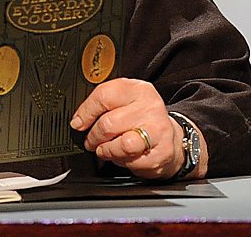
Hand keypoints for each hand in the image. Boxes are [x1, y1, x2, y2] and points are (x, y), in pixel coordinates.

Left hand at [69, 77, 192, 179]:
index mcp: (138, 90)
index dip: (86, 112)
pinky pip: (132, 161)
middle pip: (108, 123)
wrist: (172, 138)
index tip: (78, 123)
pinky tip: (124, 156)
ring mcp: (158, 130)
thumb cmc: (142, 118)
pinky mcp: (162, 152)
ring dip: (107, 151)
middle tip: (91, 141)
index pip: (104, 96)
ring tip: (105, 149)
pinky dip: (122, 162)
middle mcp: (150, 107)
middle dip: (93, 136)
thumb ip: (104, 104)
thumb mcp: (126, 101)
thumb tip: (79, 120)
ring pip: (121, 145)